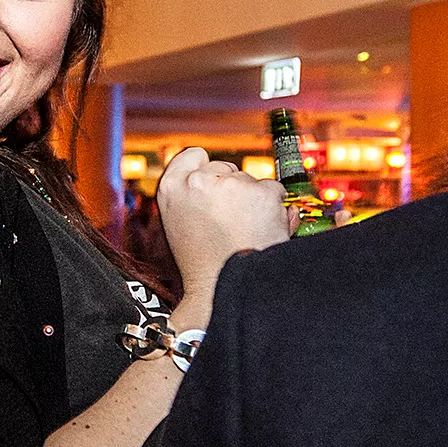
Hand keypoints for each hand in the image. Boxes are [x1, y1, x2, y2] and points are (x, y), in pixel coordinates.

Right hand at [155, 146, 290, 300]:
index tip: (215, 186)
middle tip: (231, 223)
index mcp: (171, 189)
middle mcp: (198, 181)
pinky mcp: (261, 193)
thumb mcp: (181, 227)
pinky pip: (276, 192)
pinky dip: (276, 209)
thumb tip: (226, 180)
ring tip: (246, 232)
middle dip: (234, 189)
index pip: (193, 155)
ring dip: (255, 201)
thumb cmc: (205, 268)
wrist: (224, 291)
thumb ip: (194, 198)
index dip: (208, 170)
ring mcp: (231, 185)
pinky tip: (263, 231)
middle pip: (226, 168)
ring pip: (252, 181)